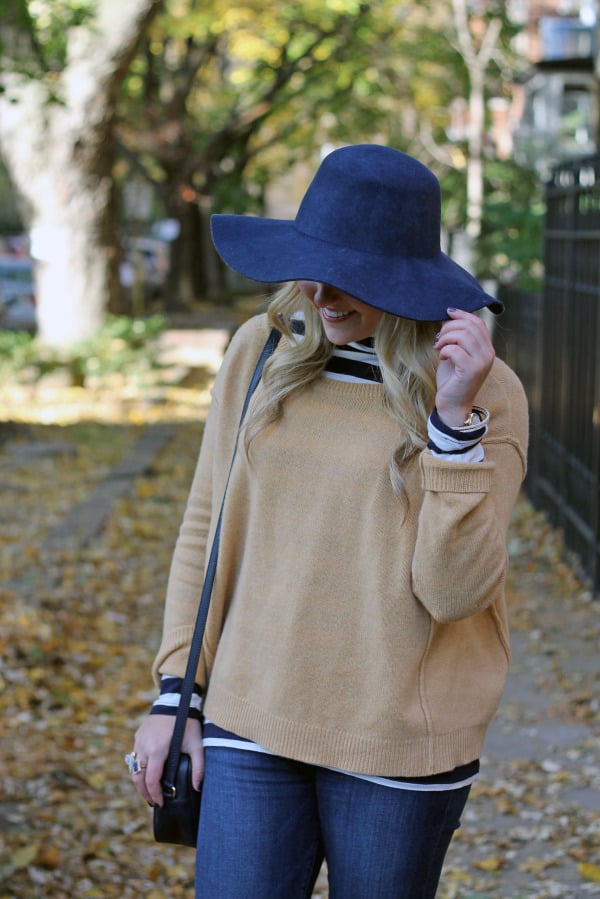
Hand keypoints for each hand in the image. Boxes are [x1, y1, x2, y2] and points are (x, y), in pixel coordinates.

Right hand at [129, 715, 203, 806]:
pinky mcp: (137, 737)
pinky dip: (138, 769)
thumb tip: (198, 788)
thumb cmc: (187, 723)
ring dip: (139, 783)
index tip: (161, 804)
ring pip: (133, 769)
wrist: (175, 700)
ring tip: (150, 792)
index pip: (151, 780)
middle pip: (137, 778)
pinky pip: (134, 757)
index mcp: (157, 750)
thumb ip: (198, 767)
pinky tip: (147, 774)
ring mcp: (138, 741)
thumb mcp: (196, 744)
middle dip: (144, 793)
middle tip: (154, 803)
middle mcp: (144, 747)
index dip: (155, 795)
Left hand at [433, 308, 494, 427]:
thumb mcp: (455, 355)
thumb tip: (446, 318)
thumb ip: (455, 338)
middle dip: (449, 327)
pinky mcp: (471, 370)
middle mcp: (488, 354)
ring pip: (463, 335)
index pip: (479, 323)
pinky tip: (441, 357)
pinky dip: (445, 350)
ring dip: (445, 338)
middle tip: (438, 338)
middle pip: (470, 326)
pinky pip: (456, 350)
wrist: (453, 405)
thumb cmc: (452, 380)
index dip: (462, 314)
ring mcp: (482, 362)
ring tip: (438, 347)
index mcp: (487, 349)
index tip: (447, 313)